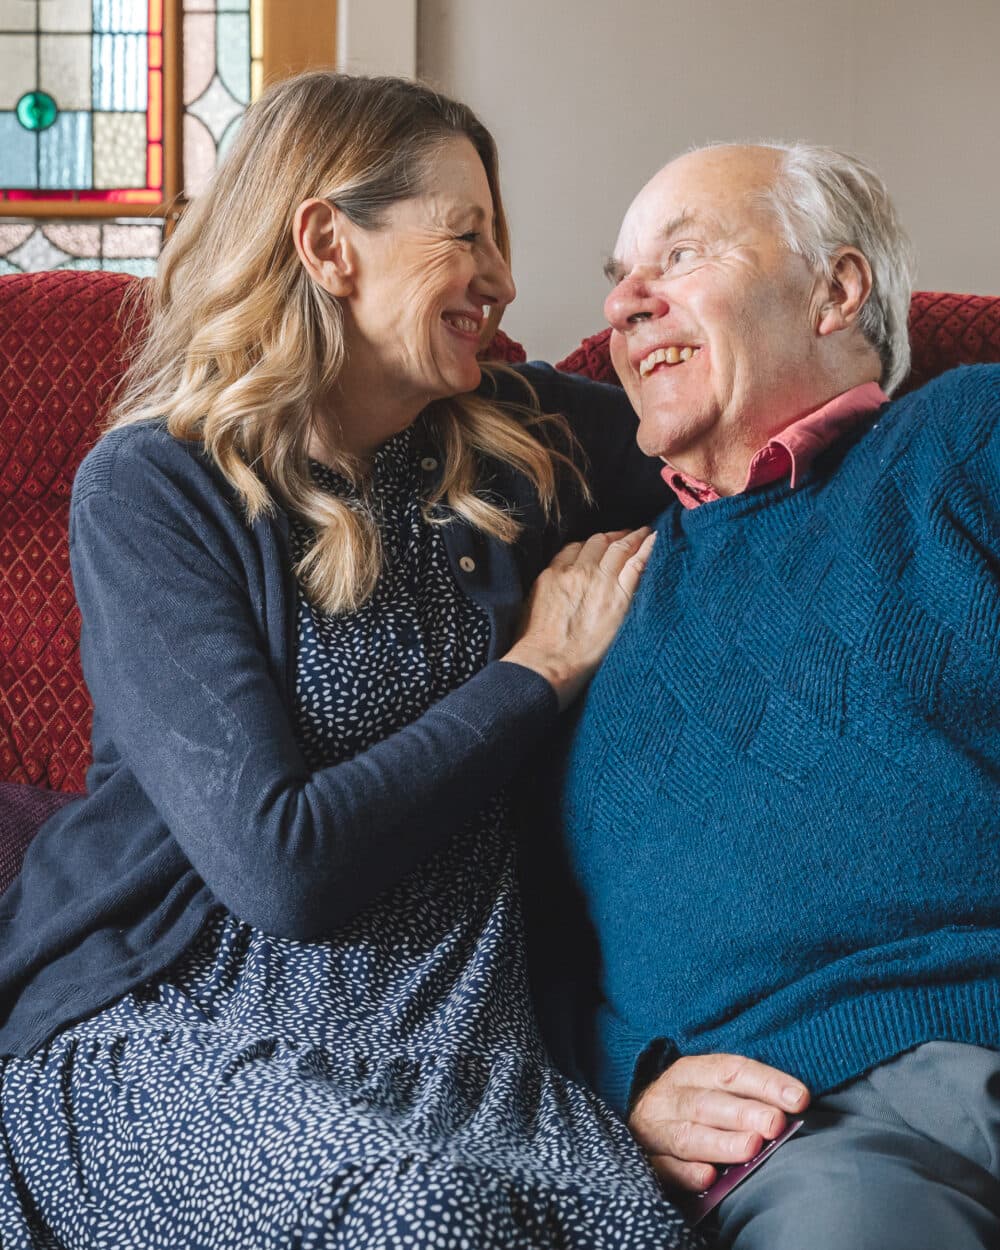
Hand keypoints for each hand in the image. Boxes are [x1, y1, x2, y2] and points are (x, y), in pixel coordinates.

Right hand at [502, 527, 654, 710]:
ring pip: (620, 549)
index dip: (591, 544)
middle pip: (599, 543)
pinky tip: (656, 540)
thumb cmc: (534, 645)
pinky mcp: (620, 598)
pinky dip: (647, 549)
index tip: (600, 544)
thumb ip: (546, 590)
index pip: (576, 548)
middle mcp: (578, 571)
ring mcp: (601, 582)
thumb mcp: (529, 607)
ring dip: (634, 537)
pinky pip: (637, 565)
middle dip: (614, 536)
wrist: (548, 663)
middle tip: (626, 534)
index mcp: (554, 574)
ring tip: (644, 532)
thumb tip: (554, 590)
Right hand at [628, 1053, 809, 1192]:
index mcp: (690, 1072)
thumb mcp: (710, 1088)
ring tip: (751, 1148)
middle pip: (707, 1103)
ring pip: (686, 1136)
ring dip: (720, 1142)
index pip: (730, 1071)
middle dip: (743, 1113)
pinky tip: (708, 1177)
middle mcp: (669, 1097)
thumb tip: (794, 1107)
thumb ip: (745, 1096)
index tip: (799, 1098)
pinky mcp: (646, 1160)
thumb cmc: (690, 1106)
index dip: (765, 1082)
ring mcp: (654, 1129)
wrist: (636, 1123)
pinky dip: (685, 1173)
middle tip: (775, 1123)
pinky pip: (664, 1168)